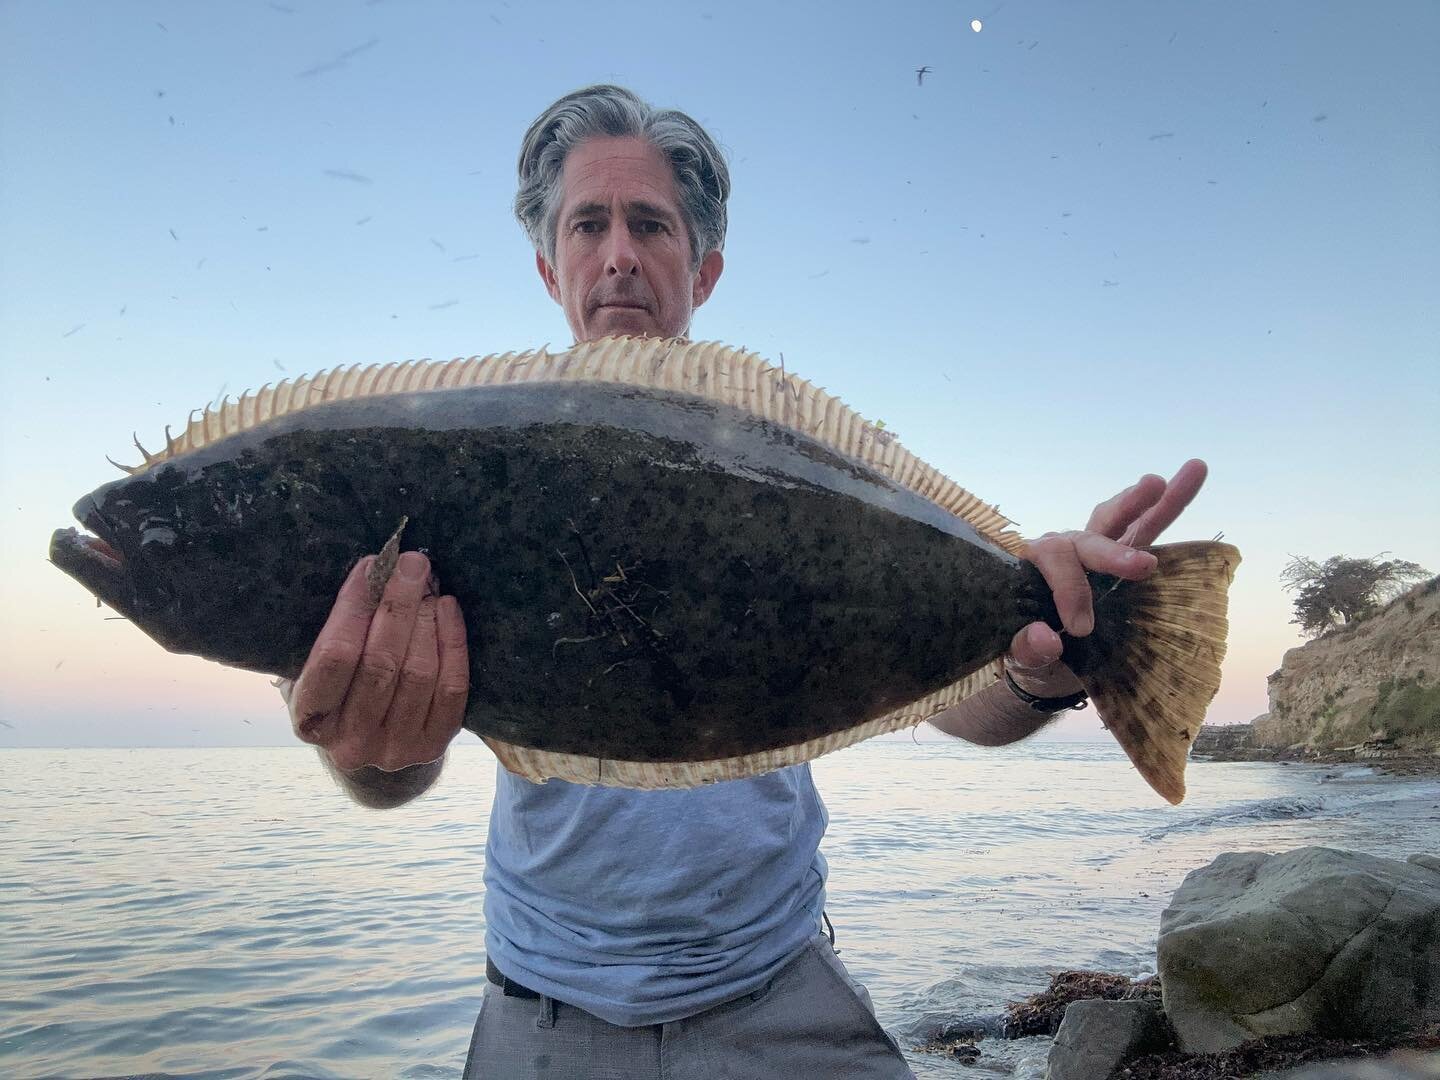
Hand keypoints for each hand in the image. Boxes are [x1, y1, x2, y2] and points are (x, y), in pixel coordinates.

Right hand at [282, 551, 468, 771]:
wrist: (369, 741)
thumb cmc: (338, 690)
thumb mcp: (313, 667)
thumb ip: (330, 631)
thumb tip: (370, 572)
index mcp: (310, 721)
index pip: (334, 657)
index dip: (354, 608)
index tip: (370, 567)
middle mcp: (351, 744)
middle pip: (381, 664)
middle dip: (398, 606)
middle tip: (411, 564)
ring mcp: (395, 750)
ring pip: (418, 673)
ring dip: (426, 620)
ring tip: (428, 585)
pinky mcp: (433, 746)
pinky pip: (452, 688)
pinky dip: (453, 644)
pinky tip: (448, 609)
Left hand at [1007, 459, 1207, 691]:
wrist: (1045, 651)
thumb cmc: (1028, 647)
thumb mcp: (1020, 657)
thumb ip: (1026, 648)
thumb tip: (1048, 640)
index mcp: (1031, 566)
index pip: (1052, 561)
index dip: (1068, 589)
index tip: (1080, 628)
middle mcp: (1062, 549)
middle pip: (1086, 540)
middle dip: (1114, 554)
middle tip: (1141, 567)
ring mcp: (1094, 549)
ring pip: (1118, 520)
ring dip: (1141, 501)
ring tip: (1160, 482)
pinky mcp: (1122, 554)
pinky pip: (1146, 527)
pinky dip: (1168, 504)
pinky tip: (1193, 473)